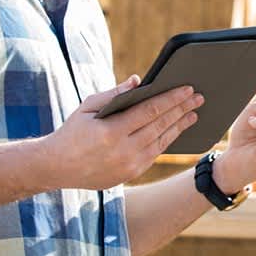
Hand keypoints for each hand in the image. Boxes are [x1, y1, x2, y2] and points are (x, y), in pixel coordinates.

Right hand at [50, 76, 203, 189]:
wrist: (57, 167)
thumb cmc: (72, 131)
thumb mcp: (88, 107)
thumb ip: (115, 94)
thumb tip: (139, 80)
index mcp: (111, 131)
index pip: (150, 111)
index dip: (171, 99)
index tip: (187, 89)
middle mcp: (123, 150)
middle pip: (160, 125)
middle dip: (182, 110)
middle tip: (198, 98)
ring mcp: (128, 165)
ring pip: (161, 142)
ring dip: (179, 126)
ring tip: (193, 113)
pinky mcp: (130, 174)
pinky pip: (154, 154)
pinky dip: (167, 140)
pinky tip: (176, 130)